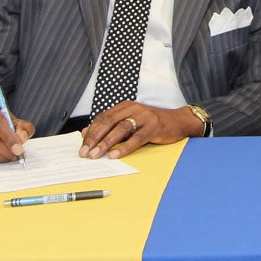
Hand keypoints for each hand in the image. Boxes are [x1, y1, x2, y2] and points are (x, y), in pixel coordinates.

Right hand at [0, 104, 33, 163]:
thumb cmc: (1, 121)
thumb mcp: (14, 120)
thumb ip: (23, 128)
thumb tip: (22, 139)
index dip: (9, 138)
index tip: (19, 150)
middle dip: (7, 151)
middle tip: (17, 156)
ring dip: (1, 158)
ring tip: (11, 158)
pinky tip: (1, 158)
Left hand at [79, 101, 202, 158]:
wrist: (178, 121)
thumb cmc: (152, 123)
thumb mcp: (130, 121)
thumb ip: (111, 125)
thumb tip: (86, 133)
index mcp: (125, 106)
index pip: (103, 118)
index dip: (91, 132)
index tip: (82, 145)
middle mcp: (133, 108)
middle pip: (108, 122)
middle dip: (95, 138)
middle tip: (85, 152)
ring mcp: (144, 117)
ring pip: (120, 129)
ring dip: (106, 143)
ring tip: (96, 154)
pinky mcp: (154, 127)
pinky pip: (136, 138)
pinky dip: (124, 147)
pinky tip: (115, 155)